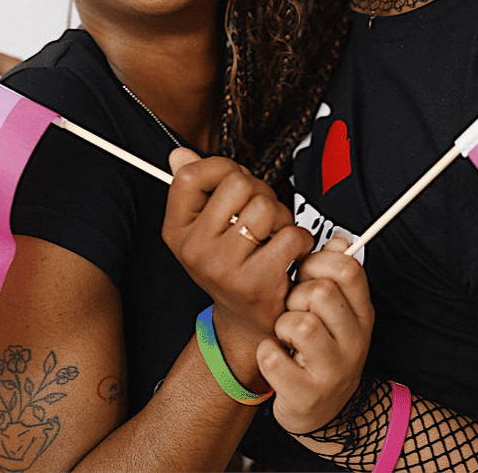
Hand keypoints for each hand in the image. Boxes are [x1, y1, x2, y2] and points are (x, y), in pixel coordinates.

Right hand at [163, 148, 312, 338]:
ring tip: (273, 236)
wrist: (248, 323)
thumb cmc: (232, 264)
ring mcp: (222, 268)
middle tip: (260, 217)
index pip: (191, 175)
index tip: (234, 184)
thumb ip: (195, 187)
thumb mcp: (204, 227)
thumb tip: (179, 154)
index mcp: (176, 231)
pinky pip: (290, 235)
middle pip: (238, 183)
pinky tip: (289, 254)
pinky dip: (300, 240)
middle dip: (259, 192)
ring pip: (266, 206)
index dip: (221, 168)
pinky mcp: (255, 284)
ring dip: (281, 217)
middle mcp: (193, 250)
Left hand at [257, 236, 373, 434]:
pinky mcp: (306, 394)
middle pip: (321, 292)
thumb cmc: (324, 351)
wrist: (324, 411)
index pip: (347, 269)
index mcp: (362, 314)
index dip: (318, 263)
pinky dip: (266, 354)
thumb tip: (339, 239)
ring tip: (287, 337)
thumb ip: (335, 276)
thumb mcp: (337, 313)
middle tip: (294, 311)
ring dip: (282, 326)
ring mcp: (334, 370)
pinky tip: (276, 358)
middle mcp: (355, 341)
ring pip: (299, 324)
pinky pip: (272, 356)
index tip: (305, 275)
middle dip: (296, 296)